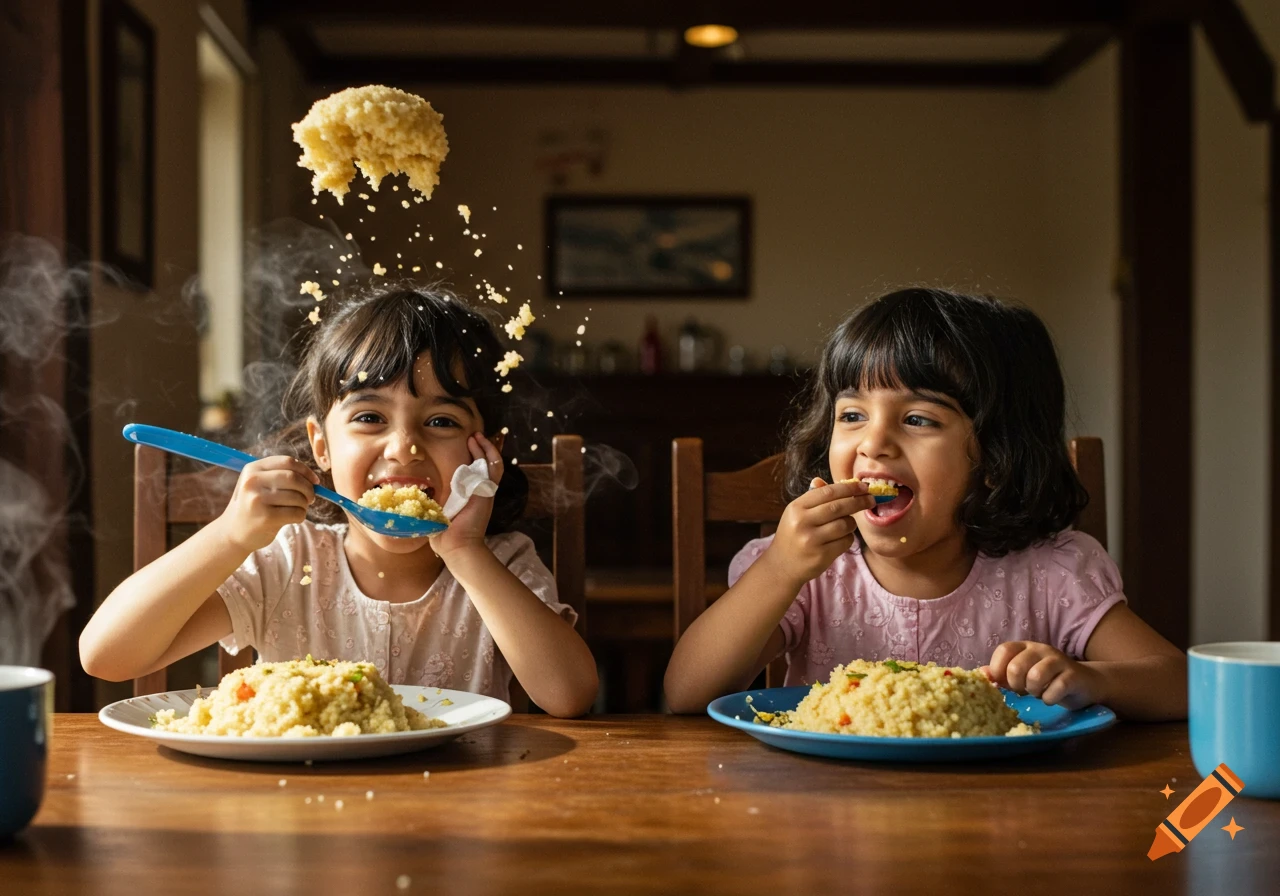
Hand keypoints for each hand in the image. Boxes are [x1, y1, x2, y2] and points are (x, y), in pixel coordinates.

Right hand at [216, 456, 317, 552]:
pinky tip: (292, 519)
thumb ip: (281, 476)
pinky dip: (301, 516)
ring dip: (304, 505)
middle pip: (294, 478)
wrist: (232, 532)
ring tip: (297, 509)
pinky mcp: (265, 518)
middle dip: (308, 489)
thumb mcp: (258, 484)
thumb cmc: (253, 506)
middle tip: (310, 498)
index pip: (287, 462)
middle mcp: (253, 482)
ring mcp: (257, 500)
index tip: (315, 481)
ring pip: (297, 497)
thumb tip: (313, 478)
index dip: (306, 471)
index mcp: (252, 469)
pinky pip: (296, 513)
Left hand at [429, 432, 502, 561]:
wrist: (456, 546)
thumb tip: (409, 498)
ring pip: (492, 463)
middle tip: (472, 435)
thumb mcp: (435, 512)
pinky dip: (490, 455)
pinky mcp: (487, 491)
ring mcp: (485, 491)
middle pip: (486, 464)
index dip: (473, 456)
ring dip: (486, 448)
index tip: (464, 444)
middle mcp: (480, 491)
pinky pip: (494, 469)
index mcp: (469, 495)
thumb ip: (430, 503)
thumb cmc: (444, 534)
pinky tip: (480, 443)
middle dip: (480, 448)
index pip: (476, 471)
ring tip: (476, 436)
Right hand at [763, 477, 874, 587]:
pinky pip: (845, 541)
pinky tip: (840, 539)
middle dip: (859, 501)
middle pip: (839, 507)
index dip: (849, 488)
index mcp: (796, 507)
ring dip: (851, 523)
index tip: (863, 486)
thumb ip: (811, 498)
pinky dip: (848, 538)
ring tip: (847, 524)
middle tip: (871, 500)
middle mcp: (802, 522)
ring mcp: (811, 540)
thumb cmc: (793, 535)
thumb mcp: (796, 514)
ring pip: (845, 525)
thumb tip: (822, 480)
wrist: (782, 566)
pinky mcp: (821, 556)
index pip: (828, 492)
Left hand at [981, 641, 1104, 709]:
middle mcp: (1040, 649)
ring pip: (1035, 677)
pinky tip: (1051, 697)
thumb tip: (981, 674)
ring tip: (1038, 692)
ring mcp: (1058, 660)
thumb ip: (1001, 674)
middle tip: (1024, 690)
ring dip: (1034, 691)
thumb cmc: (1047, 679)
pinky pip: (1055, 689)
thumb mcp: (1022, 674)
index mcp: (1024, 647)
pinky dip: (1049, 698)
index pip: (1004, 650)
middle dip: (1016, 685)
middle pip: (1016, 667)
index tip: (1004, 684)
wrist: (1084, 683)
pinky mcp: (1073, 675)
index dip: (998, 669)